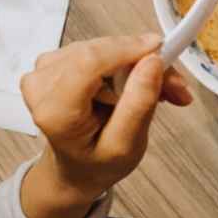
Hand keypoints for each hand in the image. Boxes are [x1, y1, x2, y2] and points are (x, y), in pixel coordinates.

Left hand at [20, 35, 192, 217]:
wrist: (74, 168)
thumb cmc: (96, 162)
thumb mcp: (125, 146)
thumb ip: (138, 105)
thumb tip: (153, 62)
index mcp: (54, 112)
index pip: (89, 63)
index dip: (128, 50)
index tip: (162, 51)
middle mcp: (41, 85)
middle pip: (101, 53)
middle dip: (143, 63)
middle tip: (176, 86)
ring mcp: (46, 69)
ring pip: (104, 48)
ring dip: (137, 64)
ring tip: (159, 91)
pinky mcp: (56, 60)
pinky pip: (99, 49)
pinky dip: (124, 62)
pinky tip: (137, 83)